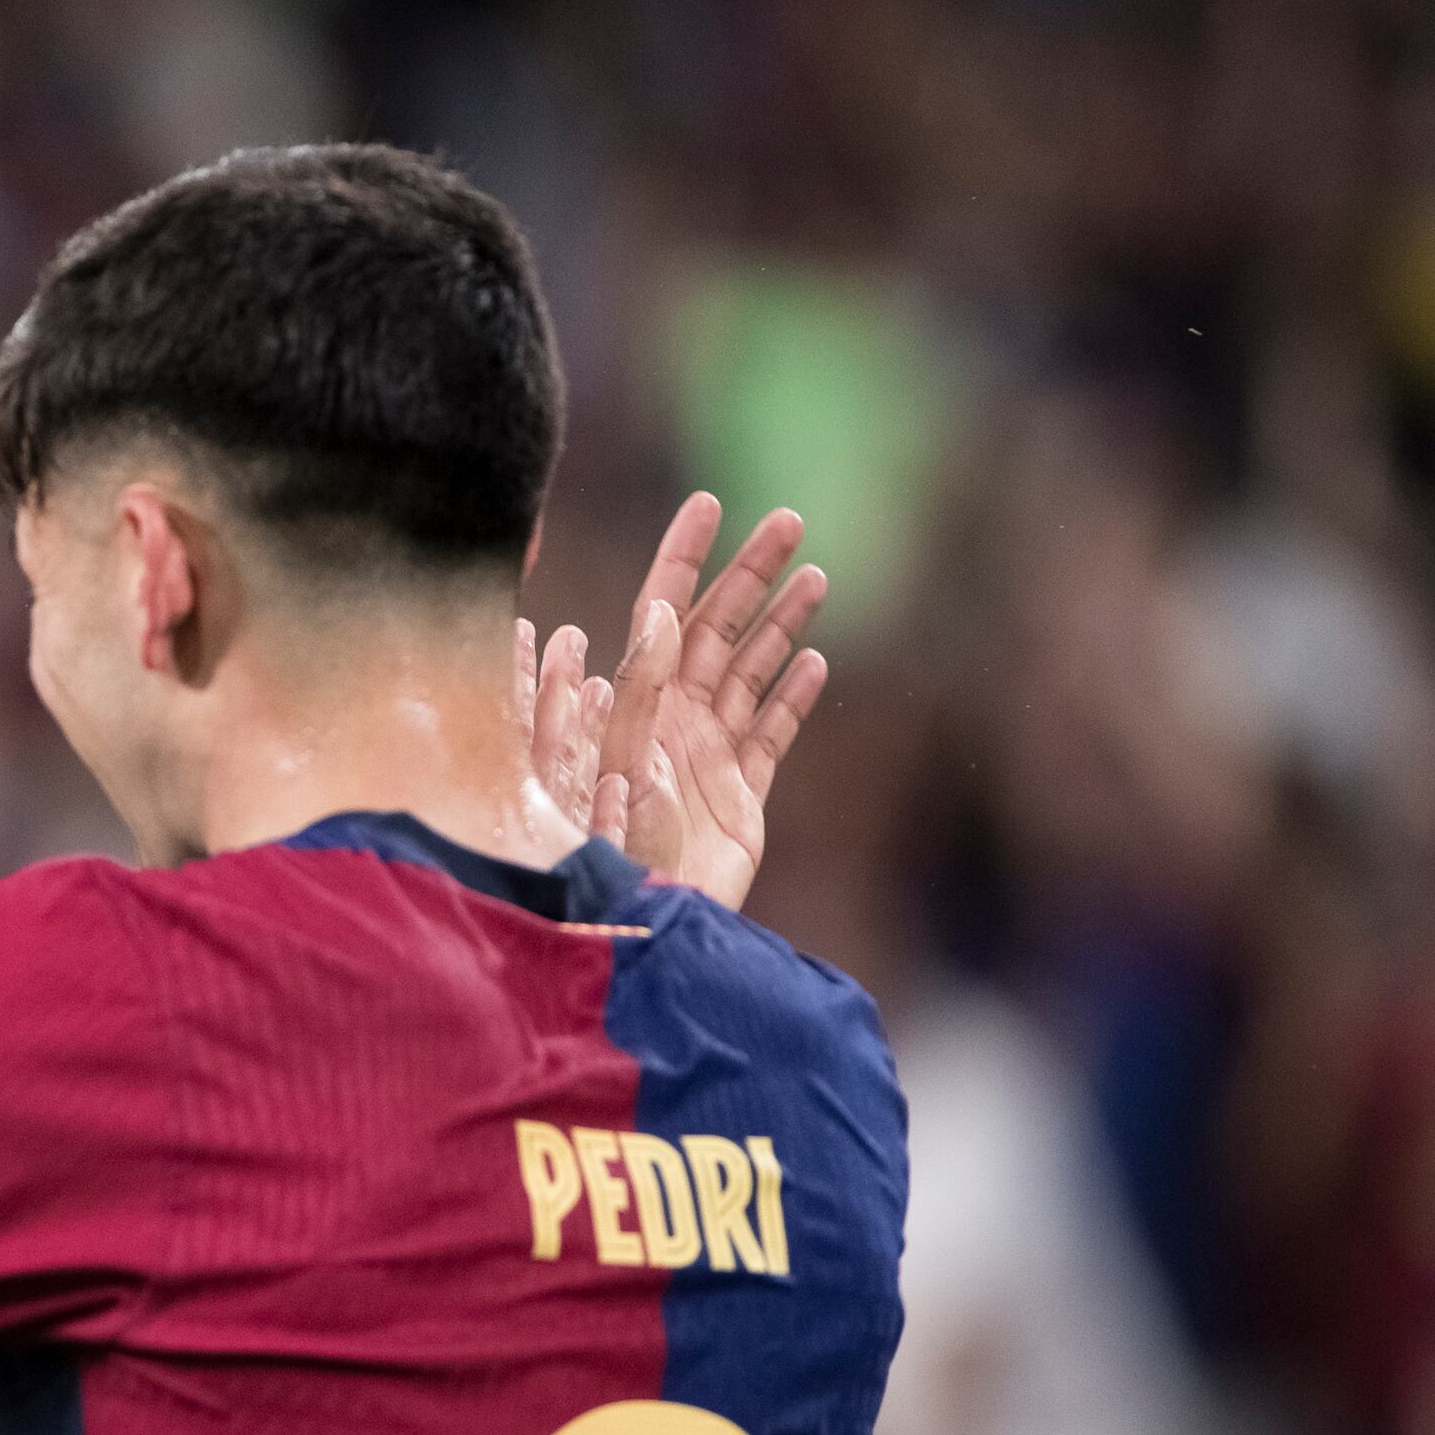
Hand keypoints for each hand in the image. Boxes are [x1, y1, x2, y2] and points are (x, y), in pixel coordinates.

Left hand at [594, 494, 830, 912]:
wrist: (647, 930)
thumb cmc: (618, 853)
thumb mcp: (624, 761)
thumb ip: (641, 688)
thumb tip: (659, 610)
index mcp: (639, 701)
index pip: (661, 609)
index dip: (684, 557)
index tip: (710, 503)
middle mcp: (673, 719)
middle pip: (718, 628)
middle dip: (752, 573)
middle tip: (791, 520)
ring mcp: (709, 755)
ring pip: (751, 672)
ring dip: (783, 624)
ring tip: (817, 577)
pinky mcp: (740, 799)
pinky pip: (771, 737)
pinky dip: (794, 699)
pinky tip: (815, 663)